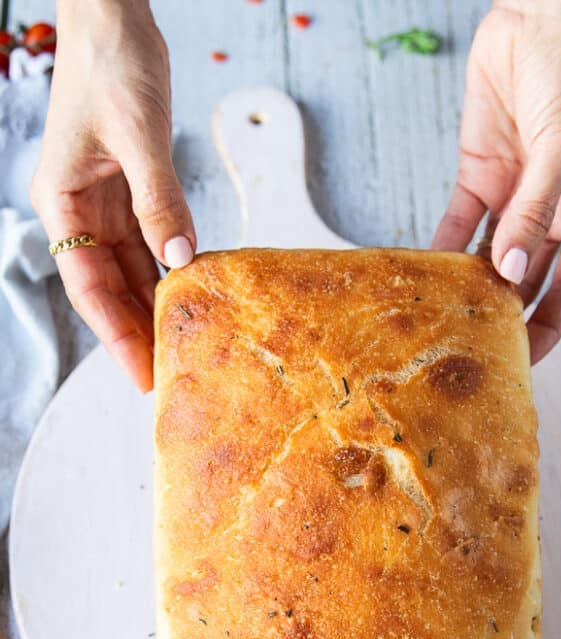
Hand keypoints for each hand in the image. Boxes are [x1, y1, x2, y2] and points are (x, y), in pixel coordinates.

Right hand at [31, 0, 195, 391]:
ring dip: (156, 305)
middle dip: (137, 331)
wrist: (114, 18)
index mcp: (62, 203)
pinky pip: (151, 241)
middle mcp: (79, 211)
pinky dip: (170, 267)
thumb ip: (159, 199)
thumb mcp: (138, 135)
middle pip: (109, 287)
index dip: (114, 333)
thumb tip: (180, 259)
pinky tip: (191, 293)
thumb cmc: (111, 63)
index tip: (140, 372)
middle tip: (170, 373)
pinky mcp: (131, 190)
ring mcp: (105, 202)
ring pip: (131, 269)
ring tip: (183, 344)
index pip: (87, 286)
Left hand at [433, 0, 560, 362]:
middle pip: (526, 280)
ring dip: (469, 285)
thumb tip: (509, 270)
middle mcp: (551, 214)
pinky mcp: (479, 177)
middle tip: (473, 346)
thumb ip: (534, 212)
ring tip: (443, 316)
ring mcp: (514, 197)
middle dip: (503, 314)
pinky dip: (443, 248)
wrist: (537, 19)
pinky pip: (459, 224)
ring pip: (489, 256)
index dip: (551, 326)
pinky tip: (426, 273)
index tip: (524, 359)